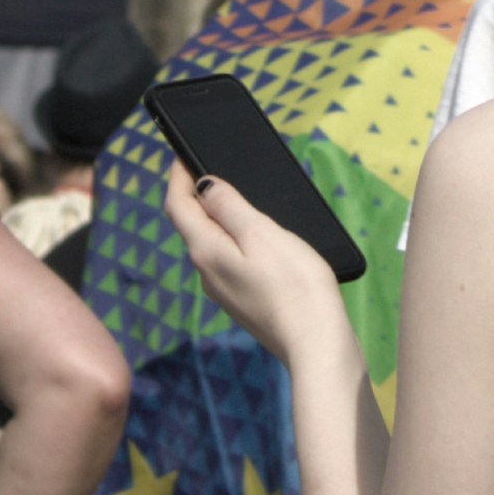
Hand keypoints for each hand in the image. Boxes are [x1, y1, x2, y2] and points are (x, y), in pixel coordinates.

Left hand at [163, 166, 354, 371]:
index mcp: (206, 251)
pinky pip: (228, 260)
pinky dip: (233, 239)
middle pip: (192, 225)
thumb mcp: (261, 233)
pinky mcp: (243, 302)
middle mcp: (206, 273)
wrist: (316, 342)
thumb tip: (204, 185)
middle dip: (196, 194)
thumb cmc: (294, 284)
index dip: (177, 175)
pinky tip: (256, 236)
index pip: (177, 206)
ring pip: (211, 243)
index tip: (183, 152)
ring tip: (237, 195)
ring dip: (217, 217)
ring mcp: (224, 291)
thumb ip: (229, 206)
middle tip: (210, 166)